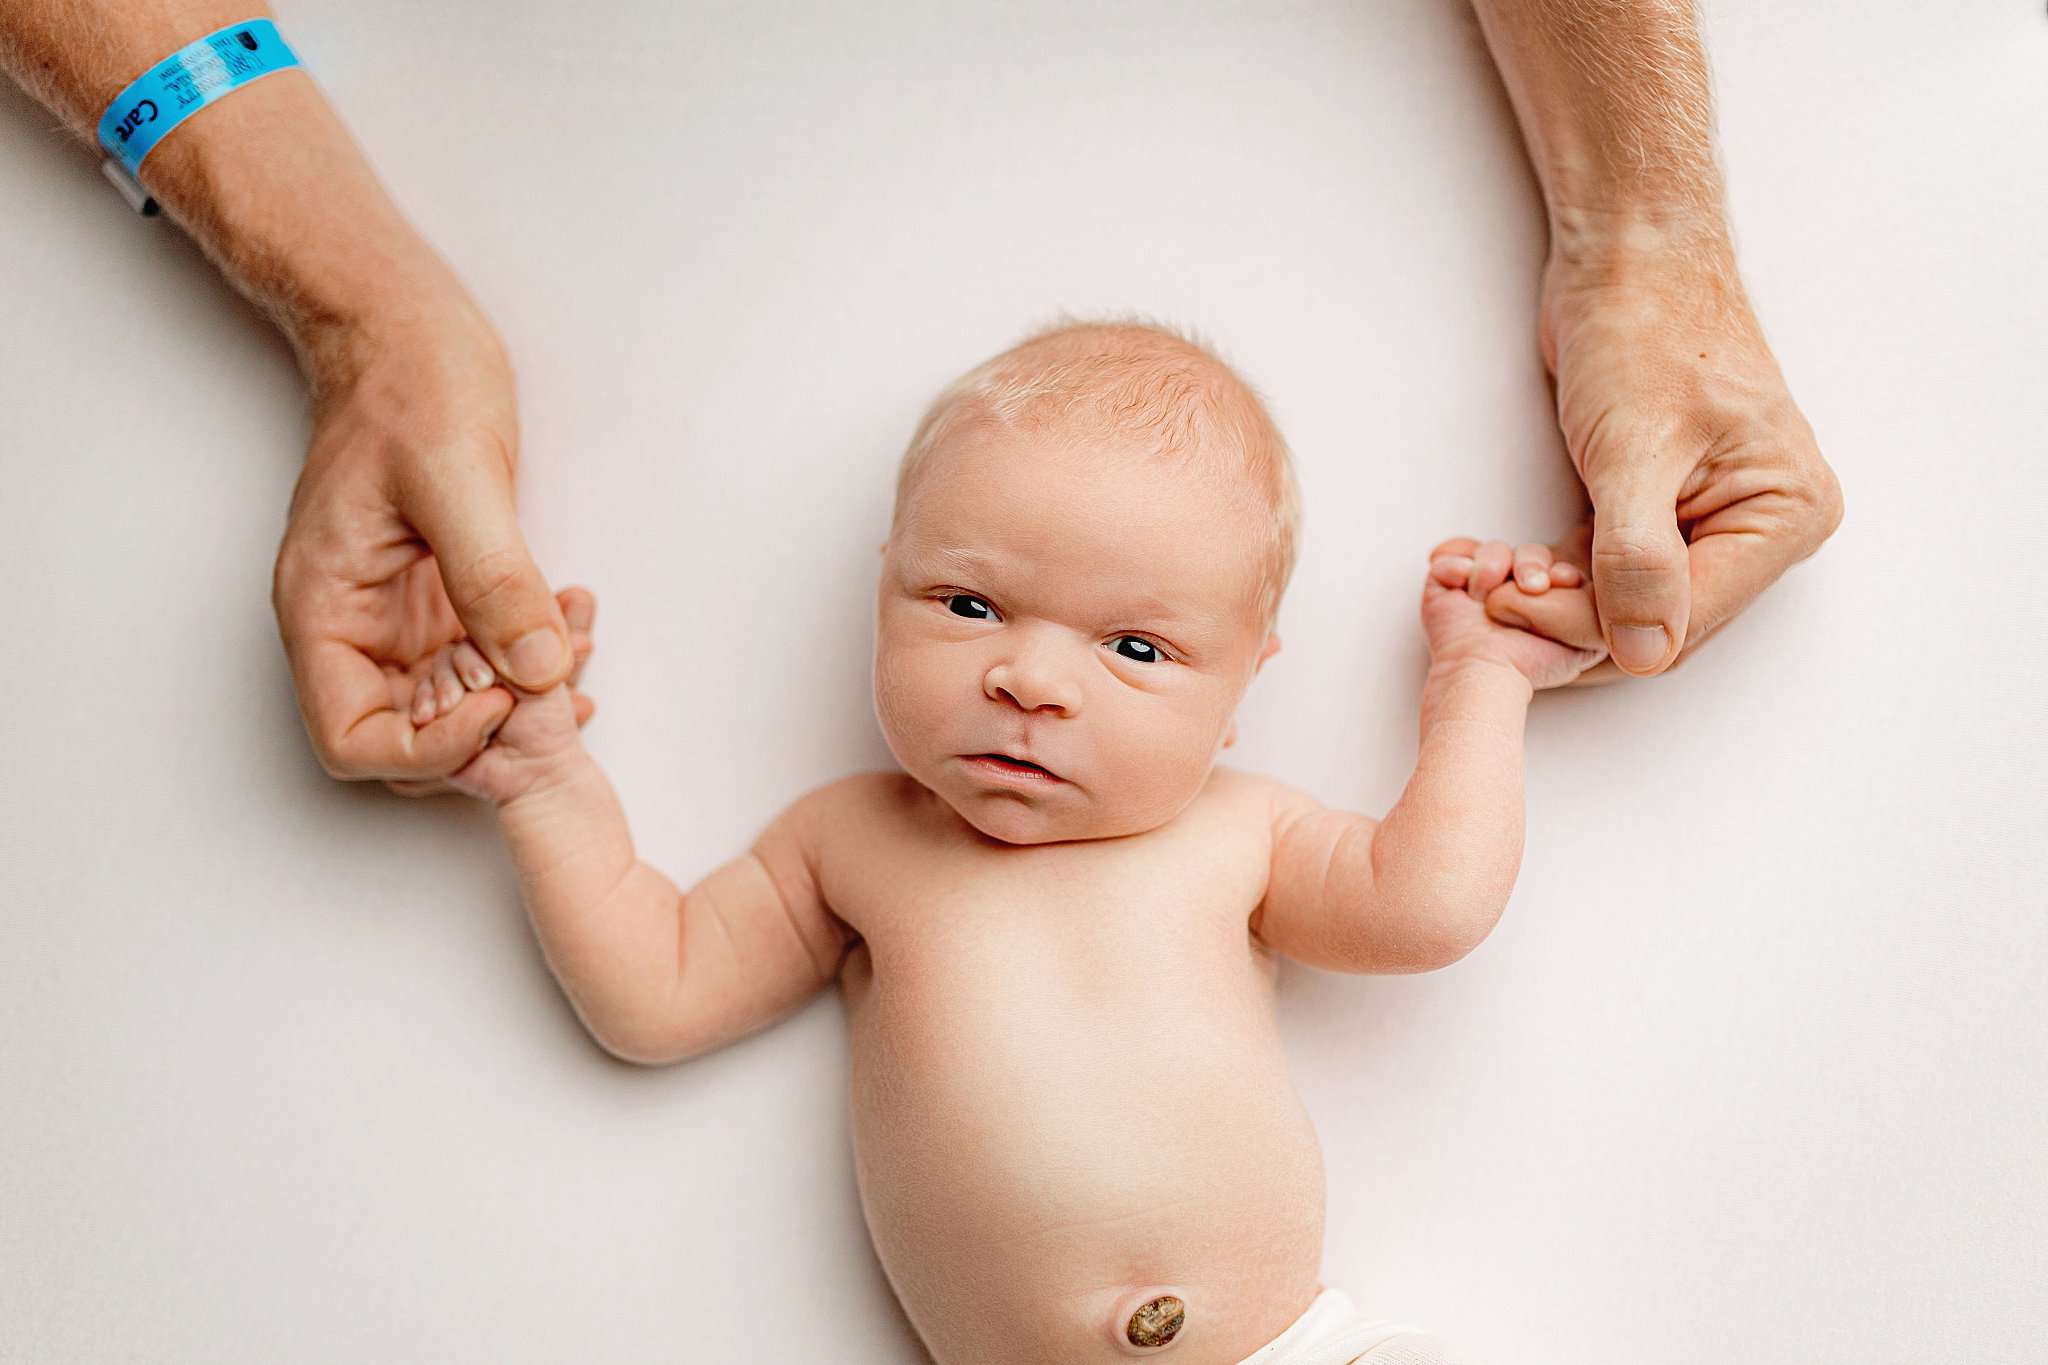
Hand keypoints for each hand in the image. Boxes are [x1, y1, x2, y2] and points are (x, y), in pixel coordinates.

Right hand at [271, 316, 590, 792]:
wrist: (411, 330)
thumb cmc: (411, 385)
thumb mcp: (458, 479)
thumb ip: (495, 578)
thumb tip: (539, 669)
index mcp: (326, 609)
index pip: (354, 740)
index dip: (430, 750)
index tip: (503, 706)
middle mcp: (357, 626)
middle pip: (409, 739)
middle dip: (489, 728)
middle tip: (558, 684)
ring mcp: (401, 616)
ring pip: (456, 705)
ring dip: (521, 696)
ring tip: (578, 645)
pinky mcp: (444, 597)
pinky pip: (486, 659)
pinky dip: (532, 658)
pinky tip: (575, 624)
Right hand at [1425, 538, 1605, 690]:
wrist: (1484, 673)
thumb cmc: (1533, 663)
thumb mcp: (1587, 641)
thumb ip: (1606, 614)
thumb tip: (1621, 593)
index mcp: (1548, 599)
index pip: (1559, 564)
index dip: (1558, 569)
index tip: (1563, 582)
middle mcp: (1516, 589)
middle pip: (1528, 552)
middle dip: (1529, 563)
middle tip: (1530, 586)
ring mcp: (1481, 584)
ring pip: (1493, 550)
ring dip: (1491, 563)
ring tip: (1485, 589)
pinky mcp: (1447, 582)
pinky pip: (1453, 555)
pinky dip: (1455, 563)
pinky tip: (1462, 581)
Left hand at [1485, 233, 1843, 682]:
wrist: (1625, 254)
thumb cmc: (1645, 329)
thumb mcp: (1637, 453)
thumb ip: (1639, 559)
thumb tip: (1647, 652)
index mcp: (1786, 515)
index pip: (1683, 621)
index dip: (1591, 627)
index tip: (1511, 606)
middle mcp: (1760, 526)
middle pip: (1655, 621)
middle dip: (1568, 616)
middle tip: (1489, 595)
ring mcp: (1711, 519)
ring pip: (1624, 602)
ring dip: (1555, 599)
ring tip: (1488, 575)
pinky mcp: (1660, 507)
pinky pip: (1609, 569)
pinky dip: (1557, 573)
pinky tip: (1505, 564)